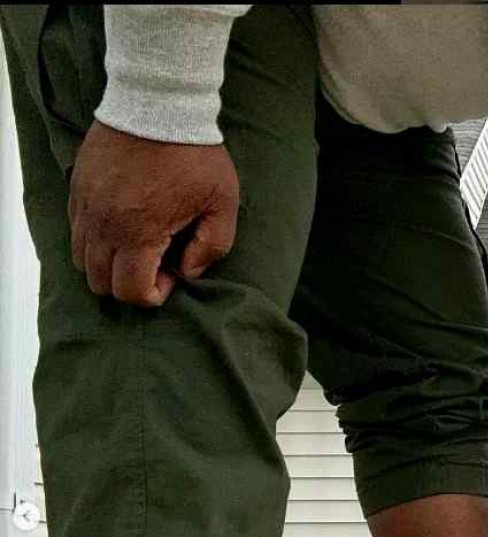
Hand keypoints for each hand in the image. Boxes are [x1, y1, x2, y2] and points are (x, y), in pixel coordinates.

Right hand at [68, 120, 239, 306]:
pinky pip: (75, 230)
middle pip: (101, 282)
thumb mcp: (222, 203)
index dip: (154, 294)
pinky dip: (94, 240)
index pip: (131, 291)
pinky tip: (121, 225)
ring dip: (108, 264)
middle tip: (155, 262)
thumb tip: (188, 271)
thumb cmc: (195, 153)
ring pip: (81, 260)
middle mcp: (104, 224)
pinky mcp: (78, 186)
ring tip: (136, 246)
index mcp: (139, 232)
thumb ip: (211, 246)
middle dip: (129, 284)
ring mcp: (86, 204)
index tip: (172, 273)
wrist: (159, 101)